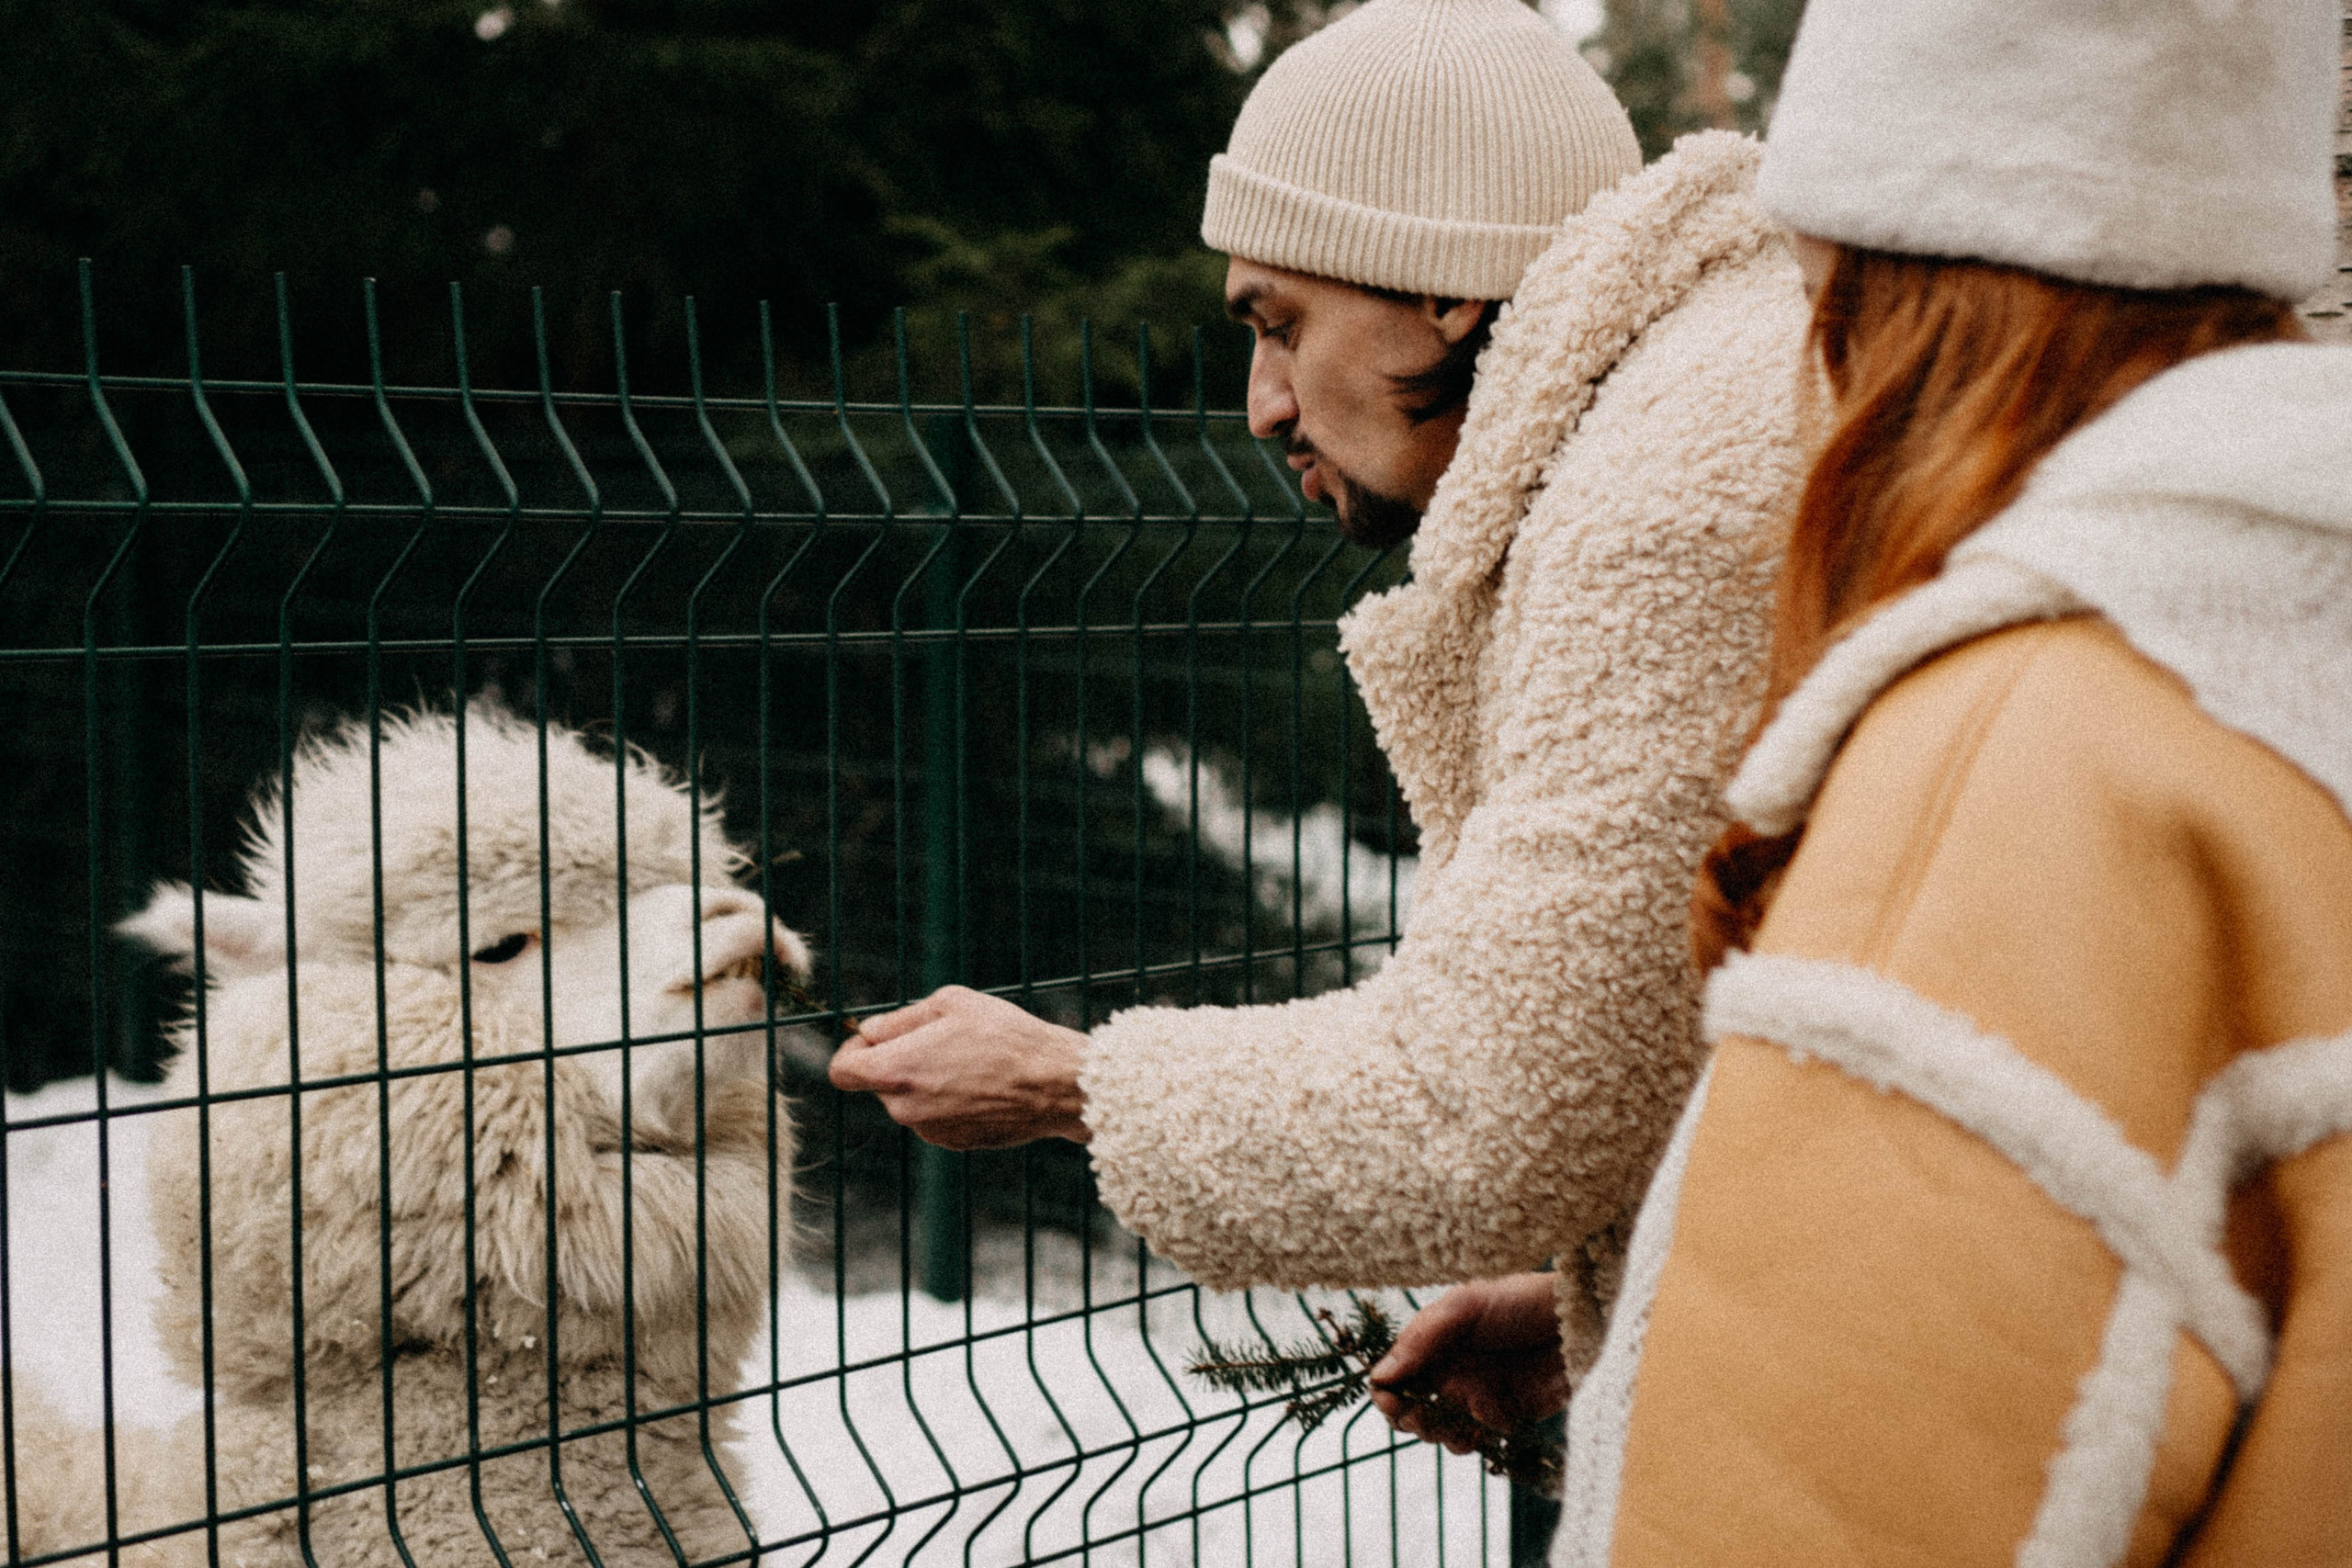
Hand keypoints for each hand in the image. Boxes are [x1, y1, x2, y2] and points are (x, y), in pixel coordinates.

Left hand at [827, 985, 1090, 1149]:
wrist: (1054, 1083)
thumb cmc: (1005, 1035)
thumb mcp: (951, 1003)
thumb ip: (901, 1018)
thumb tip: (870, 1030)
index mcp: (895, 1071)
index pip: (842, 1071)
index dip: (852, 1052)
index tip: (873, 1040)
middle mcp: (904, 1108)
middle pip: (878, 1085)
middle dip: (897, 1062)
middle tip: (939, 1040)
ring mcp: (928, 1130)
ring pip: (909, 1101)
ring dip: (925, 1081)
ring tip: (970, 1060)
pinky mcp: (953, 1143)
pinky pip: (935, 1117)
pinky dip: (947, 1101)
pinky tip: (982, 1084)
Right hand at [1368, 1273, 1565, 1450]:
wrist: (1580, 1321)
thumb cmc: (1521, 1301)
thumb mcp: (1465, 1307)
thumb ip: (1422, 1339)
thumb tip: (1380, 1376)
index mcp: (1434, 1343)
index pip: (1394, 1375)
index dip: (1387, 1393)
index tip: (1393, 1402)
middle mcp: (1450, 1371)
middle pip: (1411, 1409)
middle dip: (1412, 1419)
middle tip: (1426, 1416)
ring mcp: (1476, 1395)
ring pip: (1441, 1430)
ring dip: (1442, 1433)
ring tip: (1460, 1424)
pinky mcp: (1505, 1417)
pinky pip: (1476, 1440)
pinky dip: (1474, 1439)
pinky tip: (1486, 1423)